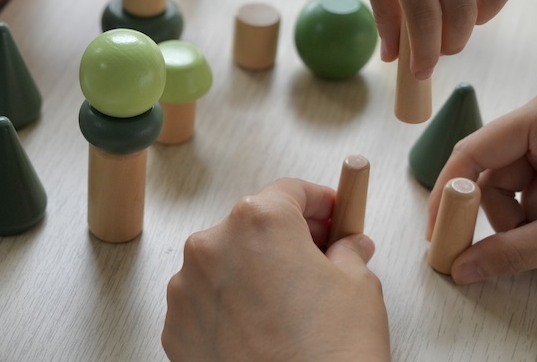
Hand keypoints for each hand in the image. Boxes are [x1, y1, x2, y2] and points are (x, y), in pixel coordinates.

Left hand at [162, 178, 389, 360]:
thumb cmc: (330, 355)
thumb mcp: (359, 288)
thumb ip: (349, 252)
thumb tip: (348, 247)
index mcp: (259, 222)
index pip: (290, 191)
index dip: (319, 202)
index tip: (331, 215)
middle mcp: (212, 245)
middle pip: (254, 225)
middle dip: (287, 238)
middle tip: (320, 259)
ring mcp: (187, 288)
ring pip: (226, 262)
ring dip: (254, 271)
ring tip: (289, 303)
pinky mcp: (176, 327)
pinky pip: (207, 300)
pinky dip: (230, 305)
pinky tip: (261, 327)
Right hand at [427, 83, 536, 283]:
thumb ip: (512, 252)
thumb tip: (463, 266)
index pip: (473, 151)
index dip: (449, 194)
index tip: (438, 229)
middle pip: (493, 170)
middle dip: (506, 214)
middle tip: (521, 245)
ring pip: (512, 182)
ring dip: (527, 217)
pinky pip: (533, 182)